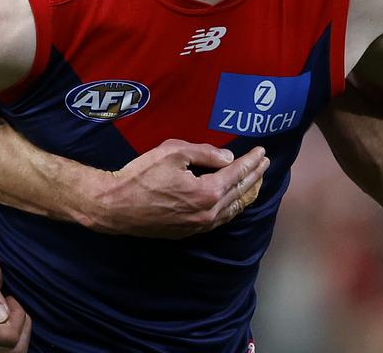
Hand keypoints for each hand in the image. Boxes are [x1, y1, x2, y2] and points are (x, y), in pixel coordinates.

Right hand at [0, 249, 31, 352]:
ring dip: (19, 330)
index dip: (17, 316)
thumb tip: (2, 316)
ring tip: (8, 310)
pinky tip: (8, 320)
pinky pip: (11, 351)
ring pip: (15, 351)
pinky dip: (16, 336)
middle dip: (20, 323)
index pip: (9, 336)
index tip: (8, 298)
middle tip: (9, 303)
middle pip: (14, 348)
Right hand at [90, 139, 268, 237]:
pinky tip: (233, 202)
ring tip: (256, 181)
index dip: (251, 161)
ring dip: (247, 193)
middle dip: (255, 176)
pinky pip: (220, 219)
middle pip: (240, 193)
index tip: (261, 151)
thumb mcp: (173, 152)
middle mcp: (208, 213)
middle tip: (265, 163)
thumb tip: (228, 158)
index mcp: (207, 192)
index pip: (237, 174)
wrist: (116, 206)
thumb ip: (204, 153)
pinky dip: (233, 207)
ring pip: (232, 210)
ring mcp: (199, 225)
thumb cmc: (142, 175)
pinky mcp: (188, 231)